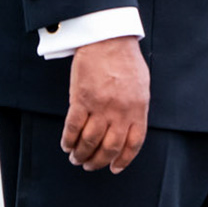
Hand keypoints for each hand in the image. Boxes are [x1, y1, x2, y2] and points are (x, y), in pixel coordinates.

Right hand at [62, 36, 148, 173]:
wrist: (108, 39)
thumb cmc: (125, 59)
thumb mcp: (141, 86)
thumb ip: (136, 108)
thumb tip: (129, 128)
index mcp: (138, 109)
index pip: (133, 144)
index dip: (123, 160)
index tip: (114, 168)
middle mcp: (120, 112)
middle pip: (109, 148)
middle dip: (98, 162)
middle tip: (89, 165)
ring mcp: (100, 107)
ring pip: (89, 142)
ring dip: (81, 154)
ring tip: (76, 158)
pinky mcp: (81, 99)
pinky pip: (73, 128)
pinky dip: (68, 140)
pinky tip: (66, 145)